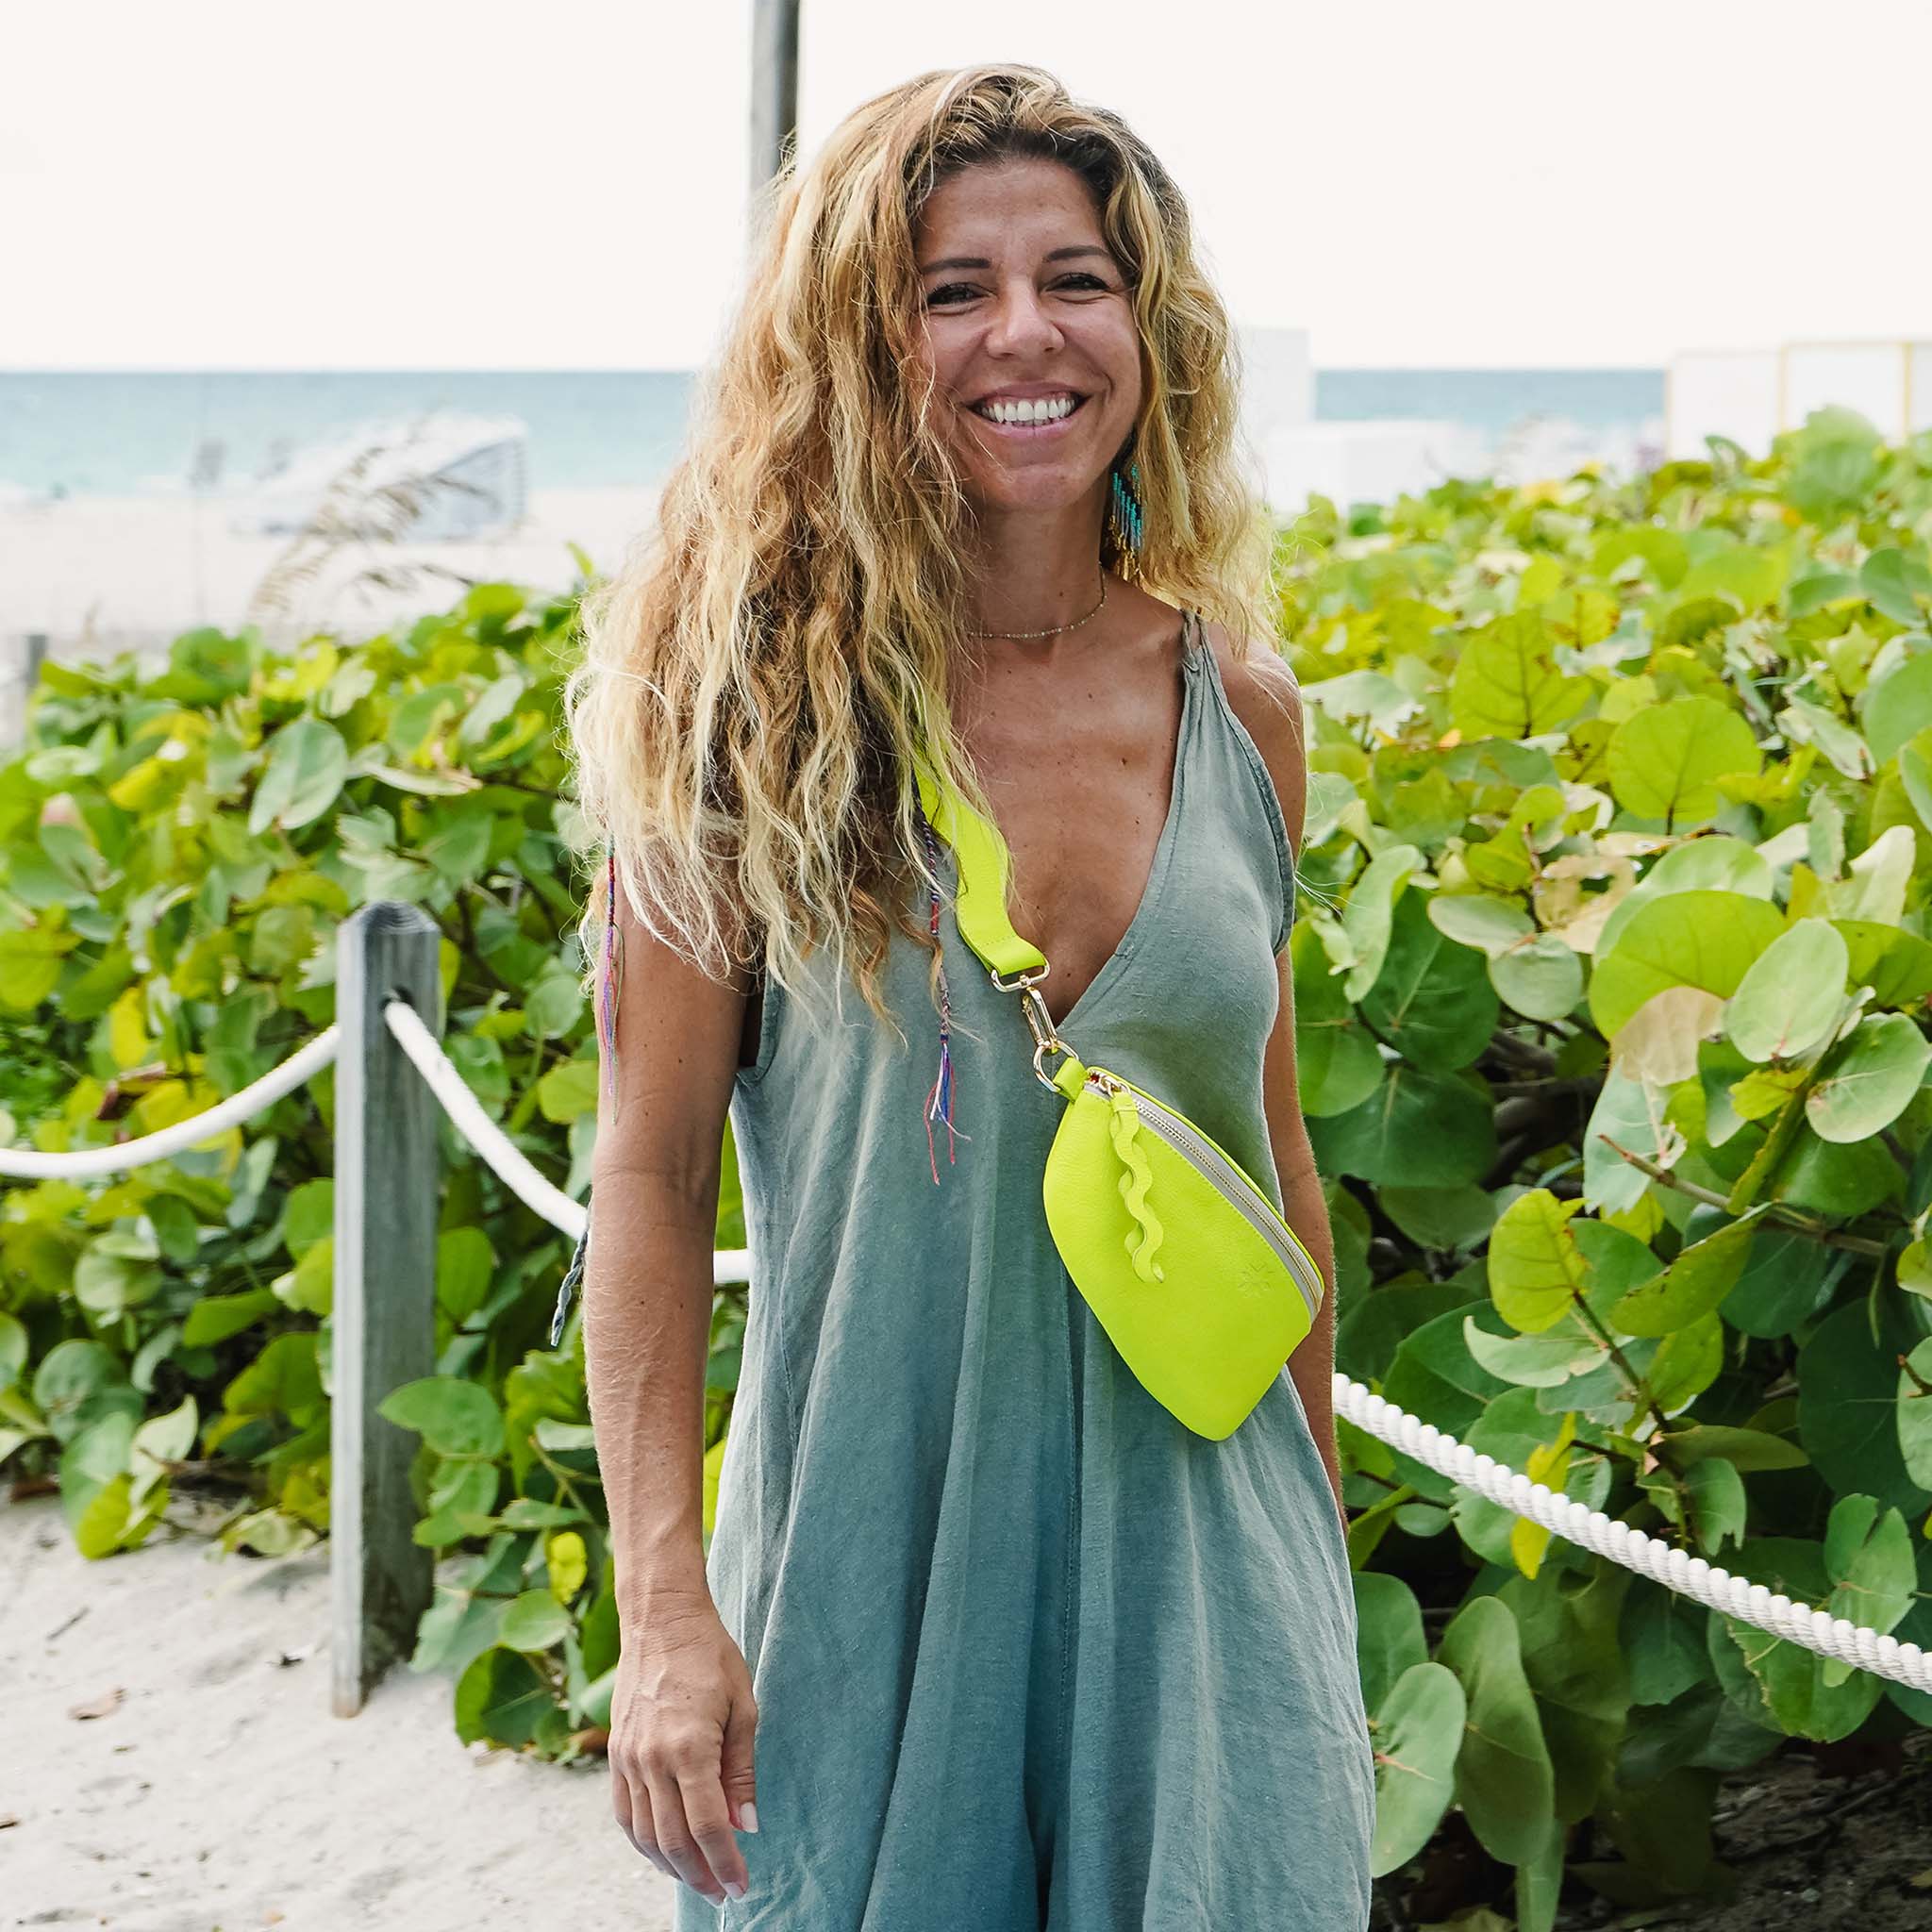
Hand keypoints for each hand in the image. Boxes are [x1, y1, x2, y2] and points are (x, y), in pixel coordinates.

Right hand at [608, 1592, 759, 1905]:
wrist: (661, 1620)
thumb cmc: (710, 1656)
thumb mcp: (743, 1708)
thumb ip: (742, 1771)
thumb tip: (746, 1825)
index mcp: (689, 1747)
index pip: (707, 1827)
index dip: (725, 1862)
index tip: (740, 1885)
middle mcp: (652, 1759)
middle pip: (673, 1840)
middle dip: (699, 1874)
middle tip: (721, 1892)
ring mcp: (628, 1758)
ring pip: (644, 1834)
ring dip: (671, 1865)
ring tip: (697, 1878)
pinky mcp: (615, 1754)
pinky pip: (625, 1813)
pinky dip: (643, 1840)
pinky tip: (664, 1850)